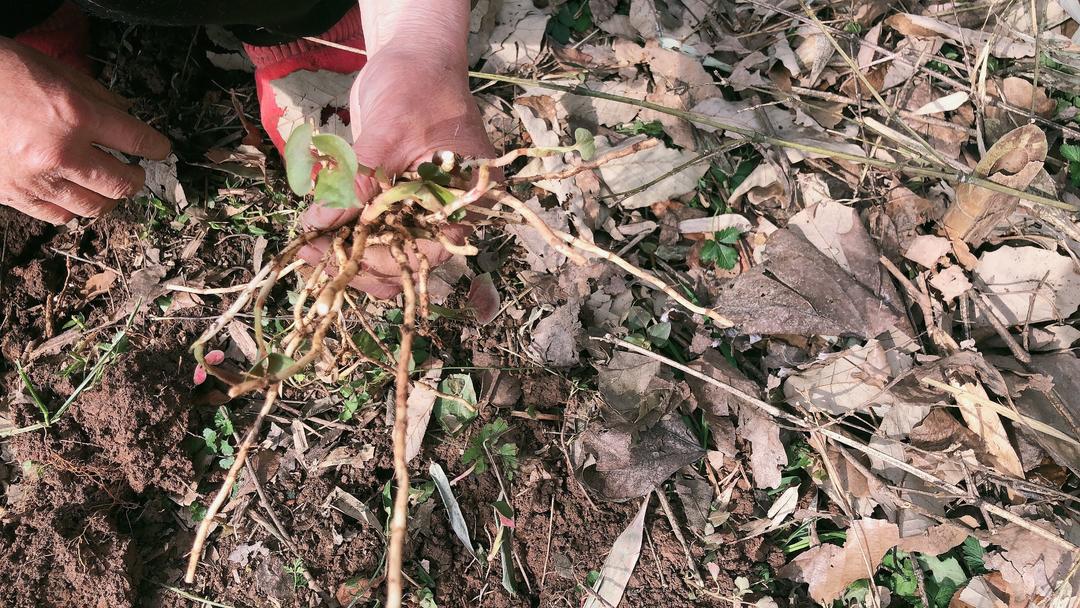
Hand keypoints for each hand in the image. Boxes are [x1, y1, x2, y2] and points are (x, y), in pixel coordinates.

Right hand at [0, 38, 170, 223]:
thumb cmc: (1, 73)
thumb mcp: (56, 71)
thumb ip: (98, 96)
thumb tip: (127, 116)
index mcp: (75, 114)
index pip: (136, 140)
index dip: (156, 147)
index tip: (160, 150)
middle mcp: (60, 151)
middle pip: (122, 183)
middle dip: (137, 178)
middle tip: (136, 172)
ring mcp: (36, 178)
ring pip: (94, 206)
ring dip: (108, 197)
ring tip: (108, 185)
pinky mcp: (14, 194)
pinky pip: (59, 215)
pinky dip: (73, 208)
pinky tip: (76, 194)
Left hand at [299, 48, 494, 297]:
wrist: (415, 55)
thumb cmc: (417, 84)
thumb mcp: (387, 132)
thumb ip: (357, 181)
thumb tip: (318, 222)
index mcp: (467, 198)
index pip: (426, 249)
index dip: (380, 259)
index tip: (333, 254)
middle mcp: (450, 209)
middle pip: (406, 255)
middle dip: (359, 258)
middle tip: (310, 249)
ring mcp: (424, 203)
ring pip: (388, 246)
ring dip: (350, 248)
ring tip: (310, 242)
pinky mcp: (400, 195)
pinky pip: (376, 225)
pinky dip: (349, 230)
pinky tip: (318, 228)